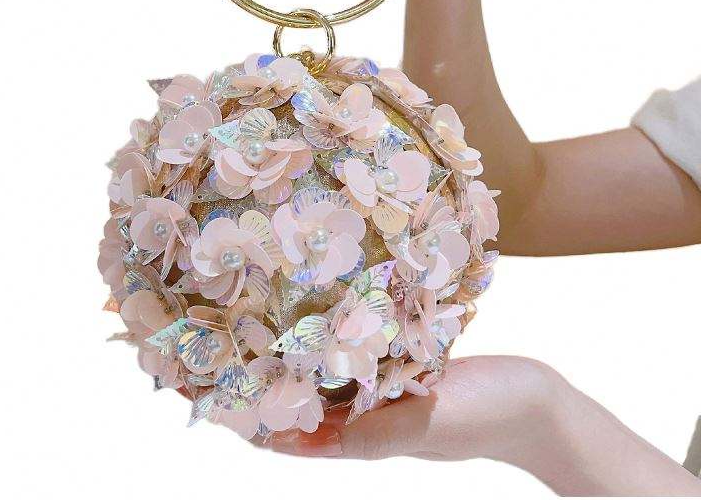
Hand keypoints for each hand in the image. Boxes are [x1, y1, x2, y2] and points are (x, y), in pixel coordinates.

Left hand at [266, 356, 700, 496]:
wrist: (538, 403)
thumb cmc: (486, 414)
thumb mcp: (429, 423)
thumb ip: (381, 431)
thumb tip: (327, 435)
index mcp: (370, 439)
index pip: (301, 439)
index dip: (263, 427)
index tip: (223, 406)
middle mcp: (373, 418)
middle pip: (310, 409)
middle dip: (274, 391)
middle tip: (234, 360)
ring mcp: (390, 394)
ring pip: (333, 381)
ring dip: (303, 367)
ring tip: (267, 335)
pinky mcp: (409, 369)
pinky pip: (365, 359)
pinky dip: (342, 346)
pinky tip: (329, 321)